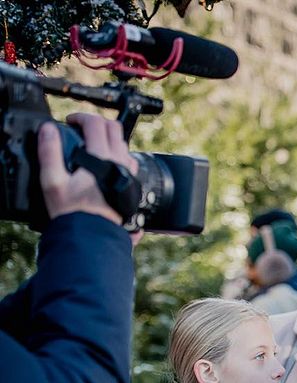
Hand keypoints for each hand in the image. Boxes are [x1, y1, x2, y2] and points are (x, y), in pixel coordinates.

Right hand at [38, 114, 141, 243]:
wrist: (94, 235)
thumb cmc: (74, 212)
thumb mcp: (53, 181)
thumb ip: (49, 152)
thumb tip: (48, 129)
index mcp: (102, 158)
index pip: (96, 123)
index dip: (81, 117)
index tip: (70, 122)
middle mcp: (121, 163)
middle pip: (115, 128)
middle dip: (97, 122)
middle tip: (81, 128)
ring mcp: (129, 174)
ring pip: (124, 144)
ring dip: (108, 138)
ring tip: (90, 145)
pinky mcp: (132, 185)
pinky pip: (129, 160)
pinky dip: (117, 153)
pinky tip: (104, 163)